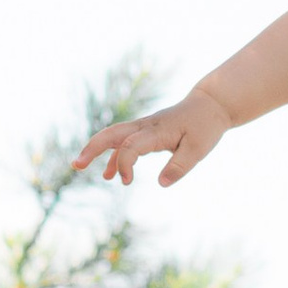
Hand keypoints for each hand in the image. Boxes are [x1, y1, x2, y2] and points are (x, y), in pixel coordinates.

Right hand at [73, 85, 231, 187]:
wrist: (211, 104)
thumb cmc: (205, 126)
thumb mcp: (199, 149)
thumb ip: (180, 166)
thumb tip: (161, 183)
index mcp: (157, 130)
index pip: (130, 146)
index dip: (123, 164)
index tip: (126, 182)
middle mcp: (146, 126)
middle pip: (112, 133)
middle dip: (92, 148)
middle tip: (77, 164)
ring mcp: (145, 126)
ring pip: (114, 135)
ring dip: (96, 149)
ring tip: (79, 166)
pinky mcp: (147, 130)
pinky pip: (125, 141)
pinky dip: (114, 155)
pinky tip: (110, 174)